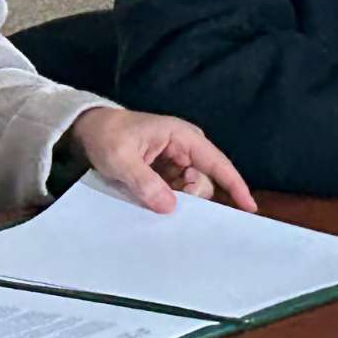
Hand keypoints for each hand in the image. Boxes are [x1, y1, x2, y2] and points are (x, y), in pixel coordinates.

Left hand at [65, 108, 257, 214]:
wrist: (89, 130)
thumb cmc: (107, 136)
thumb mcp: (121, 158)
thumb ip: (145, 182)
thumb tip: (170, 207)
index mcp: (182, 137)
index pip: (217, 163)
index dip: (235, 185)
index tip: (248, 207)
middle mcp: (186, 149)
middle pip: (204, 182)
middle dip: (193, 197)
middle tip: (165, 203)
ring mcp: (177, 162)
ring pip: (191, 190)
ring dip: (179, 201)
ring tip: (151, 199)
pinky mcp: (166, 173)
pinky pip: (177, 192)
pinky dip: (170, 201)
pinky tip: (154, 204)